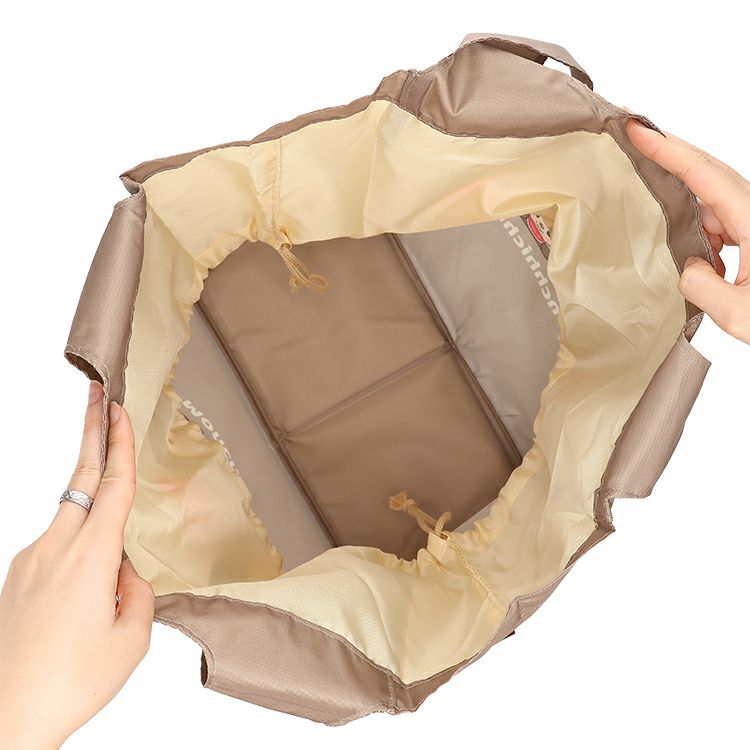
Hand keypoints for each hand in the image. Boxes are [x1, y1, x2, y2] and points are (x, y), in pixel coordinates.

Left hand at [0, 382, 153, 749]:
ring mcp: (28, 562)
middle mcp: (53, 550)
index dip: (117, 443)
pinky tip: (84, 599)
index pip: (111, 486)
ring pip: (71, 518)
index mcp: (89, 559)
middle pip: (80, 478)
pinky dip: (79, 553)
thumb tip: (126, 570)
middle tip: (96, 394)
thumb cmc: (70, 683)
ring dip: (95, 516)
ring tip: (107, 579)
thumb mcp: (131, 639)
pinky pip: (57, 548)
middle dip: (91, 432)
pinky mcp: (16, 578)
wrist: (6, 720)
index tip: (116, 407)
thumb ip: (138, 590)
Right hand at [626, 118, 749, 343]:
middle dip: (671, 153)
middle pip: (709, 172)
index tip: (637, 127)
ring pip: (715, 202)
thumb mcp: (739, 315)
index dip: (667, 148)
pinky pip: (725, 221)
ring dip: (691, 218)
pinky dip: (706, 233)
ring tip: (687, 248)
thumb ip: (700, 287)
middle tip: (635, 133)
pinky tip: (703, 261)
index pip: (704, 175)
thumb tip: (685, 267)